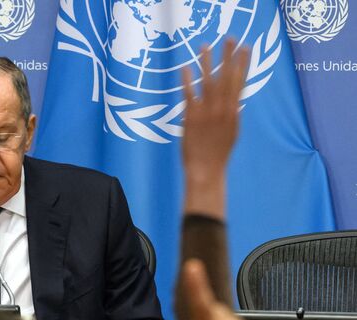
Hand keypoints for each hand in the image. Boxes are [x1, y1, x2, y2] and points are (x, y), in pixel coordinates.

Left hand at [181, 39, 248, 218]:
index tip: (246, 48)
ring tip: (205, 46)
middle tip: (230, 38)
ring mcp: (207, 113)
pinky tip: (185, 68)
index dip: (243, 64)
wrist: (206, 170)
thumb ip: (233, 115)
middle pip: (227, 77)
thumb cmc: (218, 153)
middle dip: (229, 56)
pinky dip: (187, 81)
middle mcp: (223, 109)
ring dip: (207, 63)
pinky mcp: (191, 118)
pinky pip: (189, 95)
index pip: (240, 82)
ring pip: (208, 82)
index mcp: (234, 111)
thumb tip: (236, 103)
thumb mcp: (231, 132)